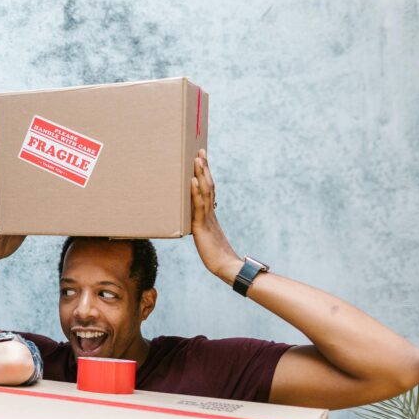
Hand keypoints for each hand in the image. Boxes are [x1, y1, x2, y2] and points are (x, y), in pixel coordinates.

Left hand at [190, 149, 241, 282]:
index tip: (202, 159)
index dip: (205, 174)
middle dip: (203, 167)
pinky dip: (196, 192)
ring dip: (200, 174)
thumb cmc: (216, 256)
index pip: (208, 189)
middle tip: (200, 150)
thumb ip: (202, 228)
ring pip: (205, 192)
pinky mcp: (202, 226)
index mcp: (210, 214)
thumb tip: (195, 224)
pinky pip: (199, 206)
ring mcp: (207, 218)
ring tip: (197, 158)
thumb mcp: (206, 237)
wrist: (226, 268)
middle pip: (208, 185)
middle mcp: (210, 212)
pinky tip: (193, 181)